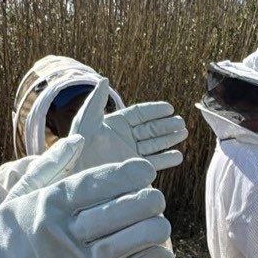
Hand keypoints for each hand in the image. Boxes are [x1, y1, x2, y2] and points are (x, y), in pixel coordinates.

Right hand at [0, 158, 173, 257]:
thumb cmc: (13, 229)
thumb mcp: (23, 192)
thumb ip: (52, 165)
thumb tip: (79, 139)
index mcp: (49, 203)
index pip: (95, 184)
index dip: (126, 175)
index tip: (146, 169)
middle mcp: (63, 231)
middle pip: (116, 212)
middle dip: (146, 202)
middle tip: (156, 197)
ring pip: (126, 242)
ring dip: (152, 230)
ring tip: (161, 221)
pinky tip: (161, 248)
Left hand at [5, 85, 186, 199]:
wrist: (75, 177)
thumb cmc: (77, 148)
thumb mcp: (85, 121)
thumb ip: (96, 102)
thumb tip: (105, 80)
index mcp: (115, 124)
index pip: (139, 114)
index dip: (154, 111)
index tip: (169, 108)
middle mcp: (124, 139)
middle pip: (150, 129)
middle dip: (166, 125)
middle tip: (181, 123)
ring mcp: (129, 155)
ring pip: (154, 144)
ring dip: (169, 139)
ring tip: (183, 134)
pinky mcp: (133, 170)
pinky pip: (153, 163)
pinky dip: (166, 159)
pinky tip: (177, 156)